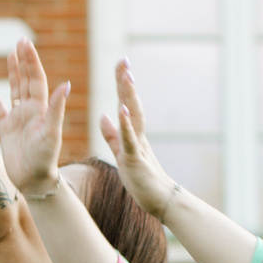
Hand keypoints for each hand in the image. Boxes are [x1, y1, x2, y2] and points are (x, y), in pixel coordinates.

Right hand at [0, 37, 73, 199]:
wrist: (33, 180)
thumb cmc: (45, 158)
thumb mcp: (52, 132)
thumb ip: (57, 108)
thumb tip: (66, 84)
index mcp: (41, 108)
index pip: (36, 79)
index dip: (31, 61)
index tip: (26, 44)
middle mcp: (30, 110)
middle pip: (26, 79)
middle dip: (23, 61)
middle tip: (20, 41)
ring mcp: (18, 118)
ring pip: (14, 89)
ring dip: (12, 72)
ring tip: (10, 54)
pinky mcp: (6, 128)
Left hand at [101, 59, 183, 222]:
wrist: (160, 201)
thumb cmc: (141, 179)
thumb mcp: (122, 153)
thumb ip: (112, 135)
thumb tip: (103, 116)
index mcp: (133, 133)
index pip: (126, 103)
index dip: (122, 85)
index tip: (120, 65)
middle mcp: (137, 135)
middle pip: (131, 103)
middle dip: (126, 82)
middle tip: (123, 60)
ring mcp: (138, 145)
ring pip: (133, 116)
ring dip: (129, 96)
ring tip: (126, 77)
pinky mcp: (135, 159)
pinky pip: (129, 139)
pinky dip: (124, 124)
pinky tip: (120, 109)